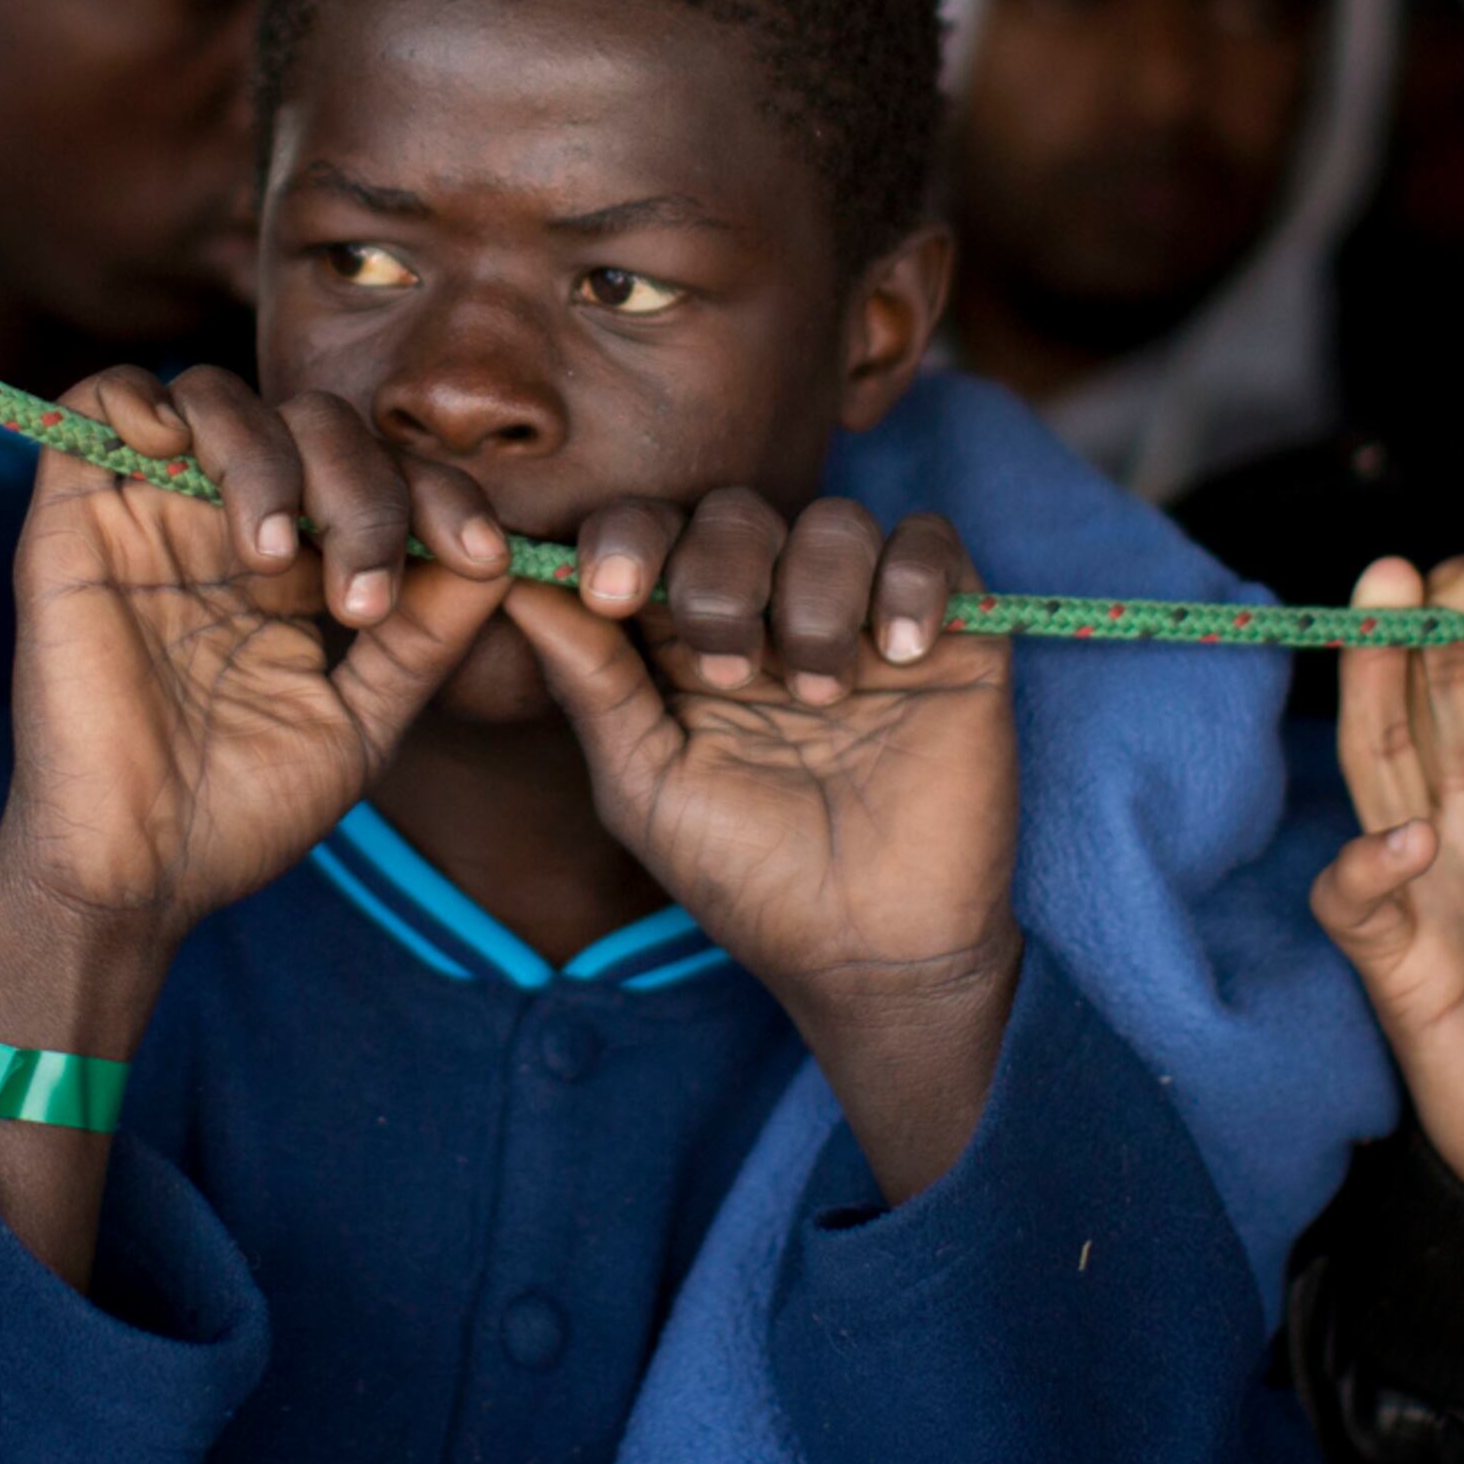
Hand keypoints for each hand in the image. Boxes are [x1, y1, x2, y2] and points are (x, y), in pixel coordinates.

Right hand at [0, 368, 516, 1005]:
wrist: (135, 876)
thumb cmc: (242, 813)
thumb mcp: (364, 720)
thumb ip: (428, 636)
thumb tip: (498, 553)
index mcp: (302, 569)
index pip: (383, 476)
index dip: (440, 493)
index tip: (479, 554)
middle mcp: (228, 525)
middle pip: (314, 423)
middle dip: (364, 487)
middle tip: (362, 589)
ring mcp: (152, 514)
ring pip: (219, 396)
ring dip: (269, 455)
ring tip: (268, 557)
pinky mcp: (73, 516)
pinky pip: (104, 396)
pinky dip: (148, 401)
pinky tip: (188, 473)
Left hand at [507, 494, 1016, 1198]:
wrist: (870, 951)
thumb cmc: (746, 878)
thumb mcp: (645, 786)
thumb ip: (590, 682)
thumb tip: (512, 583)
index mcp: (686, 638)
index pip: (650, 534)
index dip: (625, 537)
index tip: (613, 592)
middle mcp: (772, 610)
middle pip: (737, 512)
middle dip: (719, 574)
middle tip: (726, 670)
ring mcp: (861, 616)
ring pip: (833, 522)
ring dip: (814, 597)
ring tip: (817, 697)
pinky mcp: (951, 630)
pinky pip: (930, 544)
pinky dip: (911, 581)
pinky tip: (900, 657)